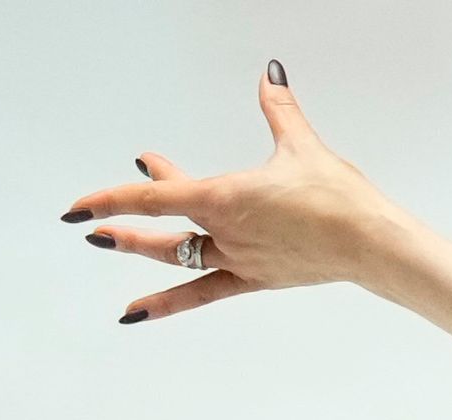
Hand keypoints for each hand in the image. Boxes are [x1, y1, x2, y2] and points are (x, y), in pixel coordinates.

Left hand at [64, 63, 405, 324]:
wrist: (373, 244)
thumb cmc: (340, 199)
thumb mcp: (303, 147)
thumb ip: (279, 109)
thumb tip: (270, 74)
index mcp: (227, 197)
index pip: (156, 197)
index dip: (111, 200)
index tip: (78, 208)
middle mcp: (226, 232)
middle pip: (165, 223)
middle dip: (127, 218)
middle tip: (94, 220)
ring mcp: (240, 258)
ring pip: (179, 254)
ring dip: (141, 249)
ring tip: (108, 246)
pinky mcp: (258, 278)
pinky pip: (205, 292)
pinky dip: (168, 301)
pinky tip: (132, 314)